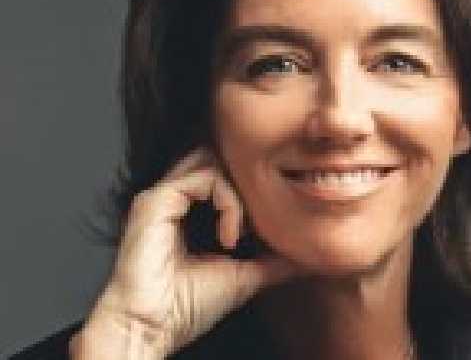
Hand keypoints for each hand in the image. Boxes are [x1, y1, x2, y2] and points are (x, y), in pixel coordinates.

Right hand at [73, 148, 297, 357]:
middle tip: (256, 216)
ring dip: (237, 193)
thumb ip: (270, 261)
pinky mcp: (155, 201)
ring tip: (239, 230)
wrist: (150, 330)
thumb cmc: (185, 308)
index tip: (266, 220)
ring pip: (212, 161)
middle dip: (243, 182)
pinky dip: (227, 202)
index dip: (248, 188)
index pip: (221, 173)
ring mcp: (162, 196)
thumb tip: (303, 257)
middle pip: (215, 158)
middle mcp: (171, 198)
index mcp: (185, 210)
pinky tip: (229, 236)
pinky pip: (204, 177)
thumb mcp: (242, 277)